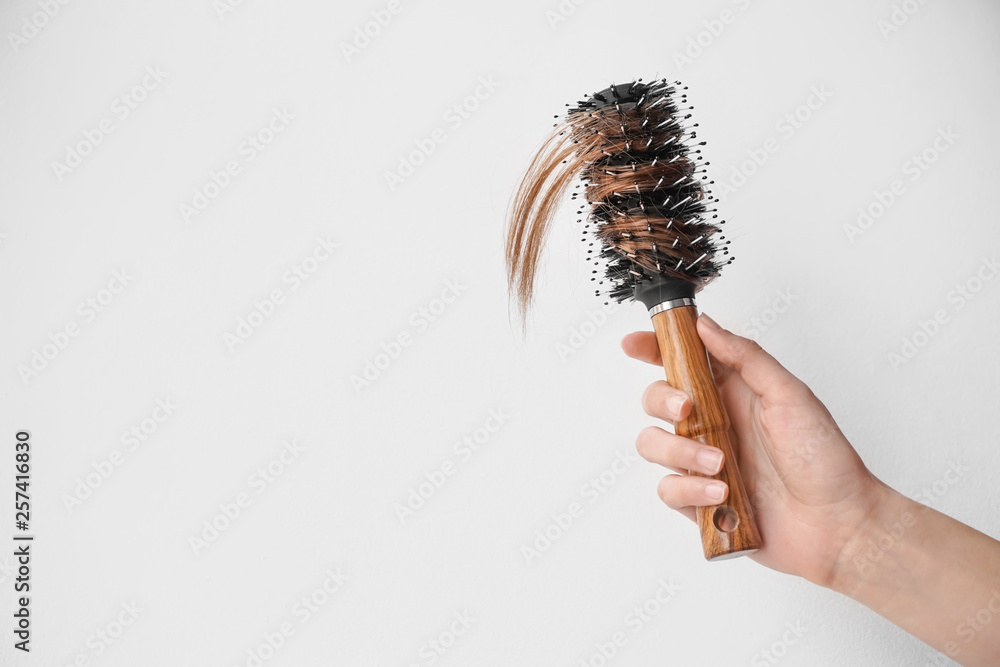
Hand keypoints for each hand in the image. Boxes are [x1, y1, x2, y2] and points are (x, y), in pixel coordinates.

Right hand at [622, 313, 886, 585]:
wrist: (838, 524)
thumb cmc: (824, 459)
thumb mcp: (790, 395)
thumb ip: (746, 357)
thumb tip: (706, 325)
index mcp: (732, 392)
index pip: (682, 361)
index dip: (653, 349)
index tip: (634, 344)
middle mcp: (712, 423)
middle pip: (655, 399)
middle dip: (663, 401)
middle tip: (688, 410)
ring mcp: (703, 462)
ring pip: (653, 445)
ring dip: (680, 452)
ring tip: (719, 463)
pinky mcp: (699, 500)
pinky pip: (668, 489)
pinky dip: (690, 489)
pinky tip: (721, 493)